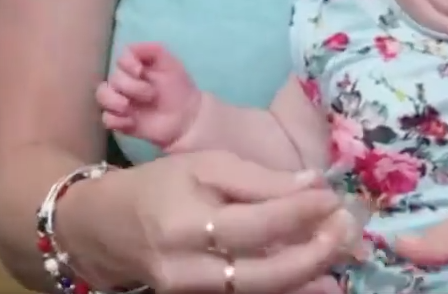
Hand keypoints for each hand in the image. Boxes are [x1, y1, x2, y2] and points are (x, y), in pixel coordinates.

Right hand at [57, 150, 353, 293]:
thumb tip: (313, 184)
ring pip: (256, 293)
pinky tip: (316, 285)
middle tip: (345, 231)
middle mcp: (187, 268)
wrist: (103, 227)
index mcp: (186, 223)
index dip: (299, 212)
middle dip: (311, 254)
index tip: (331, 197)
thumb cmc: (158, 185)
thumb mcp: (205, 165)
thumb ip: (259, 179)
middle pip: (261, 272)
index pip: (256, 223)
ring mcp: (190, 293)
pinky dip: (283, 292)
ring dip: (304, 281)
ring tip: (341, 269)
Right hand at [96, 42, 201, 147]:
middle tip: (150, 95)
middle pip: (112, 79)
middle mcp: (125, 83)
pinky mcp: (121, 121)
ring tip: (128, 109)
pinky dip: (116, 120)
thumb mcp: (171, 64)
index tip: (140, 71)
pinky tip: (131, 122)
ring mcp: (121, 102)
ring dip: (114, 101)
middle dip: (130, 86)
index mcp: (136, 68)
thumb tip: (129, 48)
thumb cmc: (179, 88)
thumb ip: (153, 50)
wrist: (187, 117)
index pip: (120, 60)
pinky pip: (106, 119)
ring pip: (102, 96)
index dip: (127, 64)